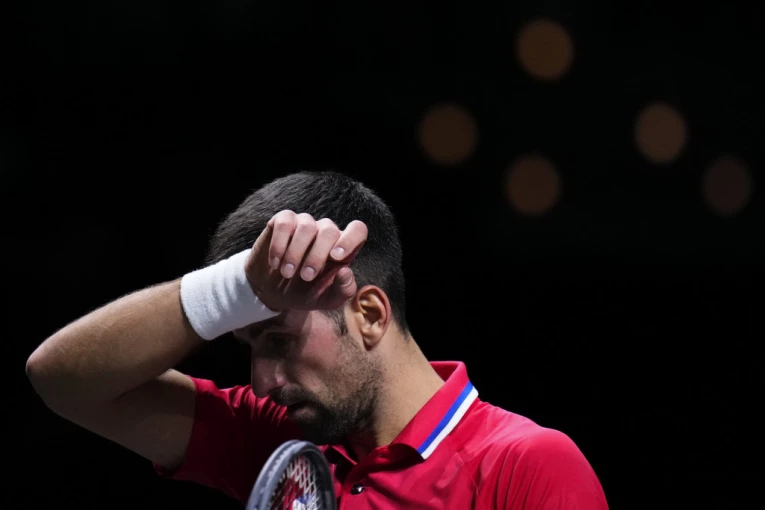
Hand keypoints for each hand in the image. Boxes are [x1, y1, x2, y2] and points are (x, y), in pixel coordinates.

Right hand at [244, 210, 367, 311]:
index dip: (350, 239)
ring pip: (306, 226)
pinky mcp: (283, 221)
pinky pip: (284, 224)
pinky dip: (279, 244)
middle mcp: (326, 232)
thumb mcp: (328, 300)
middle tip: (306, 277)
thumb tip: (345, 272)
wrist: (274, 292)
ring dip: (295, 253)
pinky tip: (275, 262)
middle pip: (329, 231)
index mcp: (342, 248)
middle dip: (316, 256)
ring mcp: (305, 223)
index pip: (357, 230)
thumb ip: (343, 289)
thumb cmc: (306, 293)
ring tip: (287, 273)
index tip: (335, 257)